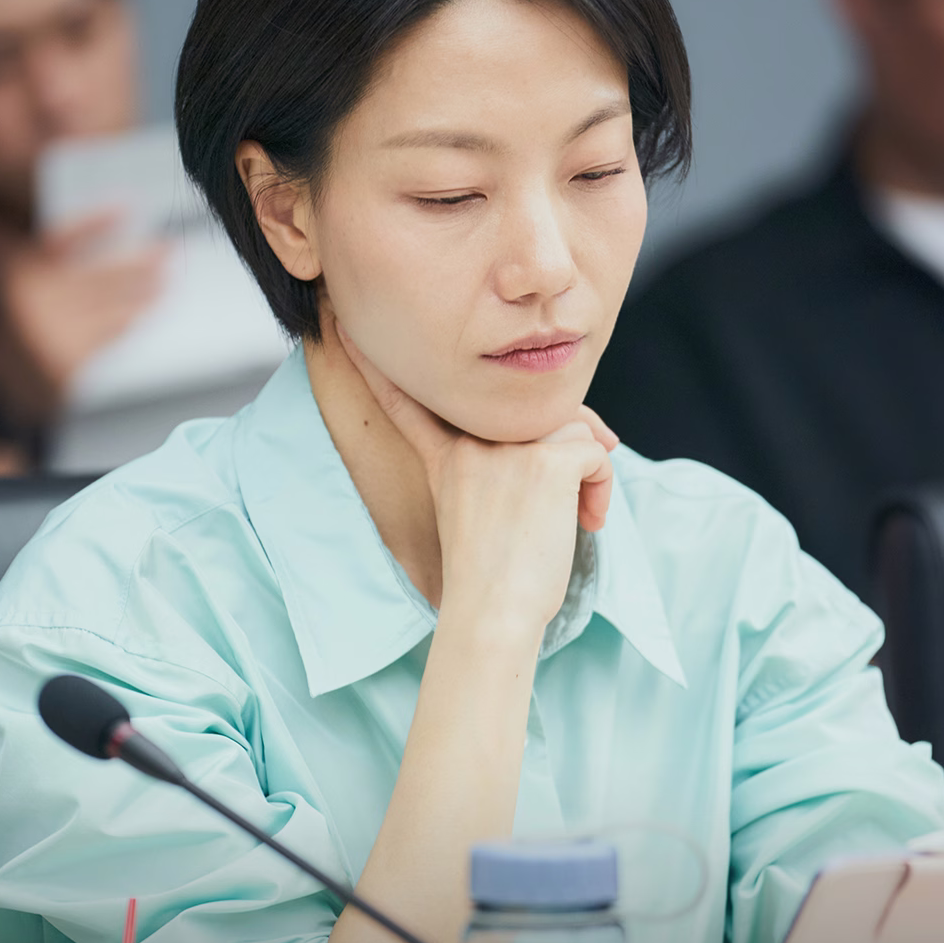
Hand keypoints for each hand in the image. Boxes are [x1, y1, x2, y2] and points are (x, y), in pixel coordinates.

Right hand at [0, 211, 169, 422]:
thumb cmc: (10, 337)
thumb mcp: (13, 293)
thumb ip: (46, 267)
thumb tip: (105, 244)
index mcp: (16, 276)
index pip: (62, 238)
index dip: (96, 221)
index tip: (128, 208)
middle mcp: (32, 302)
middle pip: (99, 274)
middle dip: (139, 263)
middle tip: (166, 251)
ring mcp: (50, 334)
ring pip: (112, 306)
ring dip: (144, 292)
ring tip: (165, 282)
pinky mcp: (68, 364)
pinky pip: (110, 336)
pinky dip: (129, 322)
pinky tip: (144, 312)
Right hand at [332, 314, 618, 632]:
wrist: (493, 613)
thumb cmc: (494, 581)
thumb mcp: (481, 517)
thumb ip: (503, 472)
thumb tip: (584, 440)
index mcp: (447, 458)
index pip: (410, 402)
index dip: (377, 369)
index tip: (341, 330)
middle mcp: (473, 444)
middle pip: (532, 411)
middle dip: (571, 442)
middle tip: (592, 480)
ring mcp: (508, 447)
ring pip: (571, 429)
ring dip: (588, 474)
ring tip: (582, 516)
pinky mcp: (546, 460)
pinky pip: (595, 453)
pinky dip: (602, 486)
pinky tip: (589, 520)